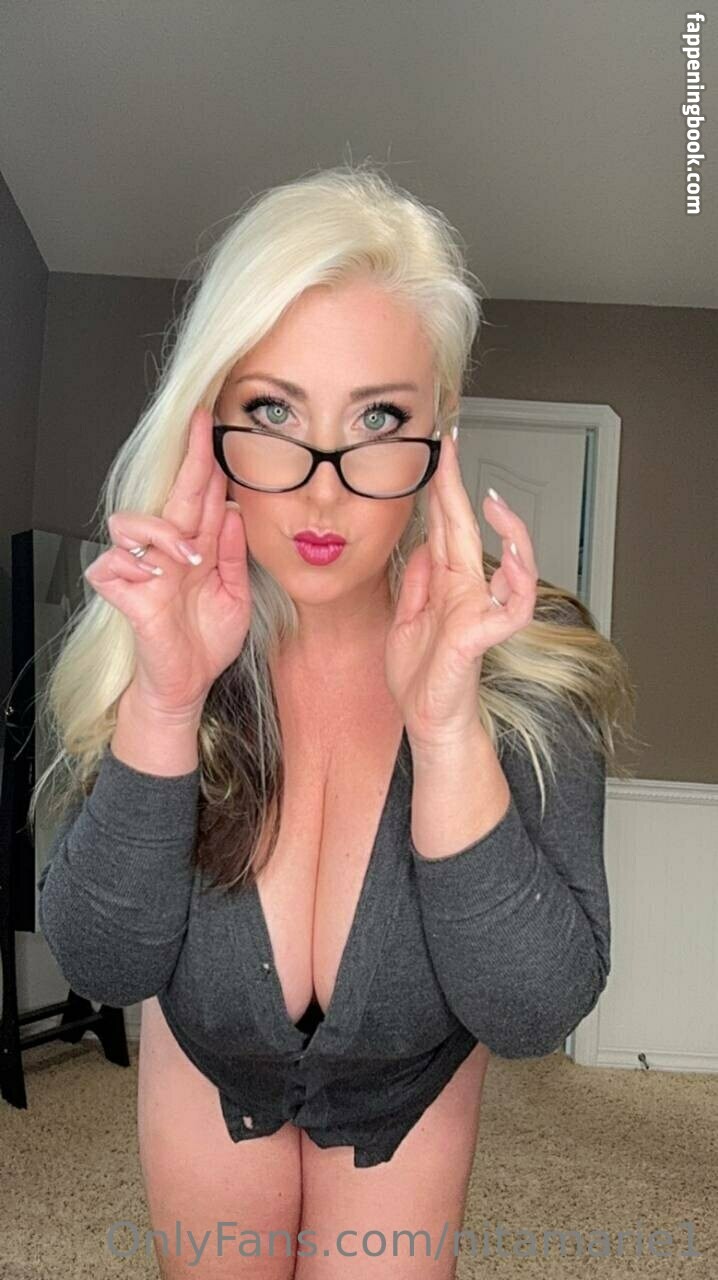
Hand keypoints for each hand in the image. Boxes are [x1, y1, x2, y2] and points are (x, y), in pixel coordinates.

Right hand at [84, 407, 251, 717]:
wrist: (187, 684)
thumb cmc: (206, 641)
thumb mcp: (236, 594)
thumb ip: (235, 555)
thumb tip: (236, 510)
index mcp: (196, 548)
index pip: (203, 497)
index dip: (209, 463)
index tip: (218, 427)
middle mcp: (167, 551)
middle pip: (174, 495)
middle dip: (190, 460)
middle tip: (203, 429)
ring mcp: (140, 568)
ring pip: (131, 520)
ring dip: (166, 531)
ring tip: (192, 559)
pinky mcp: (120, 591)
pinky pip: (113, 561)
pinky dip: (135, 564)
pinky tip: (157, 579)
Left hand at [385, 429, 538, 749]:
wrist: (426, 720)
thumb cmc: (421, 677)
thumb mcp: (404, 618)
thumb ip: (415, 581)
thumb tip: (421, 544)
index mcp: (445, 584)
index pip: (445, 527)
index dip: (442, 490)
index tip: (439, 455)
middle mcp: (466, 591)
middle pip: (468, 530)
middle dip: (459, 487)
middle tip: (452, 449)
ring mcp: (479, 611)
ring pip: (511, 562)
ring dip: (507, 530)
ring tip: (493, 503)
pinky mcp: (483, 635)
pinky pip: (513, 606)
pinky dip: (518, 582)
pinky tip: (511, 561)